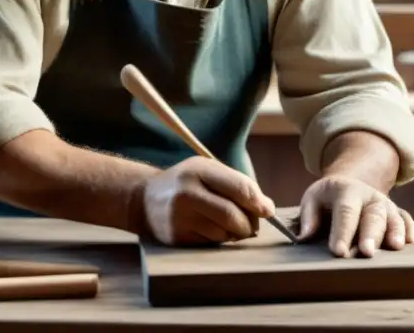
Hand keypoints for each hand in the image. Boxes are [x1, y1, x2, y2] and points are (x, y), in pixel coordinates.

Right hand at [137, 156, 275, 245]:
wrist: (144, 199)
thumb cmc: (186, 183)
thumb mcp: (207, 170)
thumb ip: (236, 184)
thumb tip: (267, 208)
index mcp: (198, 170)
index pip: (238, 188)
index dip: (258, 202)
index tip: (268, 211)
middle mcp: (186, 193)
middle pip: (232, 215)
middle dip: (250, 223)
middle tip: (253, 224)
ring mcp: (179, 217)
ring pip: (223, 233)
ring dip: (236, 234)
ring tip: (232, 226)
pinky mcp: (176, 237)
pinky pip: (210, 243)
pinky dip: (220, 240)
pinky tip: (214, 230)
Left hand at [297, 174, 413, 257]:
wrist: (351, 183)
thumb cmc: (328, 198)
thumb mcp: (313, 198)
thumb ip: (308, 216)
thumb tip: (305, 236)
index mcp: (347, 190)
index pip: (345, 211)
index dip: (342, 231)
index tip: (338, 251)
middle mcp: (370, 196)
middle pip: (372, 215)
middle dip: (370, 234)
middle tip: (366, 252)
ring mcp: (386, 203)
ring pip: (392, 216)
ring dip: (394, 231)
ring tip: (395, 246)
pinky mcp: (397, 212)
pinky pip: (406, 218)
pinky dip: (409, 228)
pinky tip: (410, 240)